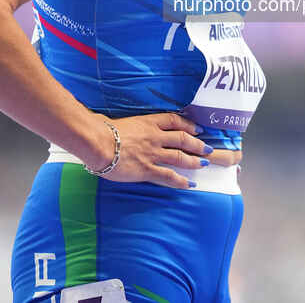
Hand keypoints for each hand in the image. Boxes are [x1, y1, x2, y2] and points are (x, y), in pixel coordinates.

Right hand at [85, 112, 213, 188]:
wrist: (98, 142)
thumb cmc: (102, 129)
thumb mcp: (117, 121)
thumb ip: (122, 125)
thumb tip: (109, 122)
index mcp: (148, 122)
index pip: (174, 121)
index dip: (188, 124)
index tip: (197, 128)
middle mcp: (155, 137)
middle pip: (182, 139)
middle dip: (197, 144)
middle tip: (207, 148)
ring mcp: (153, 153)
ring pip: (180, 157)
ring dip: (193, 161)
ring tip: (203, 164)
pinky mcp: (147, 169)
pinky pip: (169, 176)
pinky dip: (181, 181)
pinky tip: (189, 184)